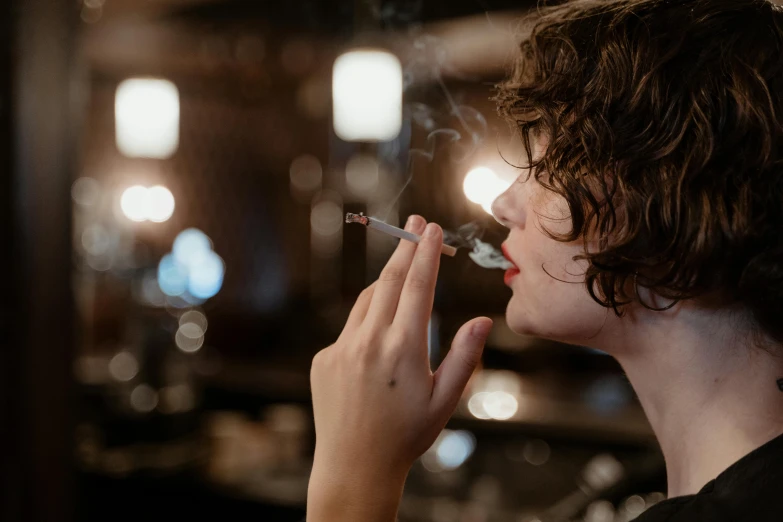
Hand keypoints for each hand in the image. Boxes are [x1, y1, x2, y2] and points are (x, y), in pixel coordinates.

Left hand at [307, 215, 492, 521]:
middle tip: (414, 224)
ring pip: (366, 302)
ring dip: (386, 284)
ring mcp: (341, 349)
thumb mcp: (445, 402)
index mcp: (403, 350)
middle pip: (389, 281)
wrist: (354, 466)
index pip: (418, 288)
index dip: (427, 254)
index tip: (432, 229)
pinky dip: (367, 322)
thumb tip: (484, 320)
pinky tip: (378, 343)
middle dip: (404, 248)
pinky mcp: (323, 359)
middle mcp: (368, 343)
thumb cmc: (407, 436)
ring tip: (403, 276)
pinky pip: (349, 328)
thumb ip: (465, 358)